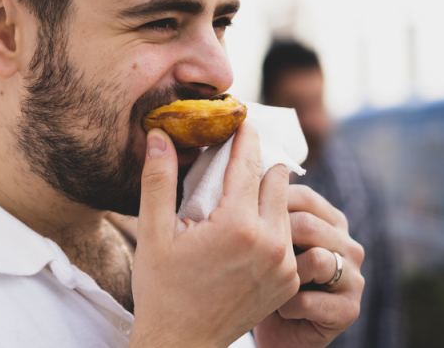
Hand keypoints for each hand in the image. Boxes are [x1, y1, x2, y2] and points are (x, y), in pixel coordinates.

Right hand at [129, 122, 299, 347]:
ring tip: (240, 192)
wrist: (182, 344)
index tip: (243, 118)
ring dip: (267, 193)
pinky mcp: (290, 280)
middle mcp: (270, 243)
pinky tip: (249, 225)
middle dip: (256, 165)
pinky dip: (274, 223)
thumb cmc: (162, 290)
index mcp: (237, 226)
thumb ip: (159, 179)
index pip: (249, 164)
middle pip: (276, 180)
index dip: (245, 137)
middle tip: (235, 158)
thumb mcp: (153, 233)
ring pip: (285, 206)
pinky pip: (288, 235)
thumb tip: (158, 135)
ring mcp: (285, 264)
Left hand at [252, 185, 364, 347]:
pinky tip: (279, 309)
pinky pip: (311, 299)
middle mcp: (348, 245)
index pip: (304, 196)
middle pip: (308, 224)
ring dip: (285, 273)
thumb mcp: (268, 237)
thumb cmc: (268, 277)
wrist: (280, 330)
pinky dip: (287, 306)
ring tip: (271, 283)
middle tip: (255, 255)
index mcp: (331, 221)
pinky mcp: (349, 310)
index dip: (270, 202)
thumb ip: (267, 208)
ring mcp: (354, 278)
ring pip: (317, 259)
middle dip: (274, 238)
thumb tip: (242, 173)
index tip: (245, 216)